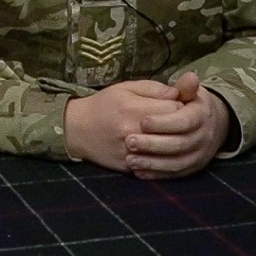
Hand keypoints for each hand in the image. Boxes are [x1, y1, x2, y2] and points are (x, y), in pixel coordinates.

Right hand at [63, 81, 183, 171]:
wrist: (77, 129)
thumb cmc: (104, 104)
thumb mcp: (126, 88)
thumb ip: (154, 88)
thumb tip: (177, 93)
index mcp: (133, 109)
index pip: (175, 108)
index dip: (179, 104)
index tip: (174, 104)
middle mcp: (133, 133)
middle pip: (174, 130)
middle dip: (178, 124)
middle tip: (173, 120)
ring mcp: (131, 153)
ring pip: (166, 151)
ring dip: (170, 142)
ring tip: (165, 134)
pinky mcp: (129, 167)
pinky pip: (155, 165)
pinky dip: (159, 157)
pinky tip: (156, 149)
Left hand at [124, 72, 229, 179]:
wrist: (212, 124)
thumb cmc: (191, 104)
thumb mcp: (189, 92)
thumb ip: (183, 87)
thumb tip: (190, 77)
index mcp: (202, 115)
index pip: (184, 121)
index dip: (164, 122)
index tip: (142, 121)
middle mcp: (204, 137)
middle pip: (179, 144)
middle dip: (153, 145)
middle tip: (129, 141)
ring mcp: (199, 155)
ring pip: (177, 163)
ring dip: (152, 163)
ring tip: (130, 159)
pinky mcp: (192, 169)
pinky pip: (175, 175)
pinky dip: (157, 175)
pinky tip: (138, 172)